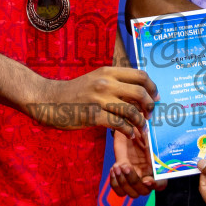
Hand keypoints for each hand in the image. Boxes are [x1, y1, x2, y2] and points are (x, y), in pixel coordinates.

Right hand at [31, 66, 156, 138]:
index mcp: (109, 71)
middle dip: (149, 106)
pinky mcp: (93, 115)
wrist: (50, 100)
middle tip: (149, 114)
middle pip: (140, 92)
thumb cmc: (75, 92)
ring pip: (131, 111)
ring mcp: (100, 99)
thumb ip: (115, 82)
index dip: (152, 87)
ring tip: (141, 128)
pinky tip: (128, 134)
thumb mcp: (96, 78)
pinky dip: (127, 131)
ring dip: (140, 122)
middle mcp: (106, 82)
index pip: (140, 75)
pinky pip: (119, 124)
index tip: (155, 97)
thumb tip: (138, 93)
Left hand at [110, 128, 164, 197]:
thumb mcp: (147, 135)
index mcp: (156, 168)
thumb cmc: (140, 130)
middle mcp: (146, 176)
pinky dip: (115, 182)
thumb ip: (151, 143)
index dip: (155, 185)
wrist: (127, 128)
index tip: (146, 180)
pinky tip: (114, 168)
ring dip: (123, 182)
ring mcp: (134, 177)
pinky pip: (119, 190)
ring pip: (131, 193)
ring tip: (117, 167)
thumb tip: (151, 145)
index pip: (160, 184)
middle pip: (143, 191)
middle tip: (126, 167)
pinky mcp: (122, 176)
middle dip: (133, 181)